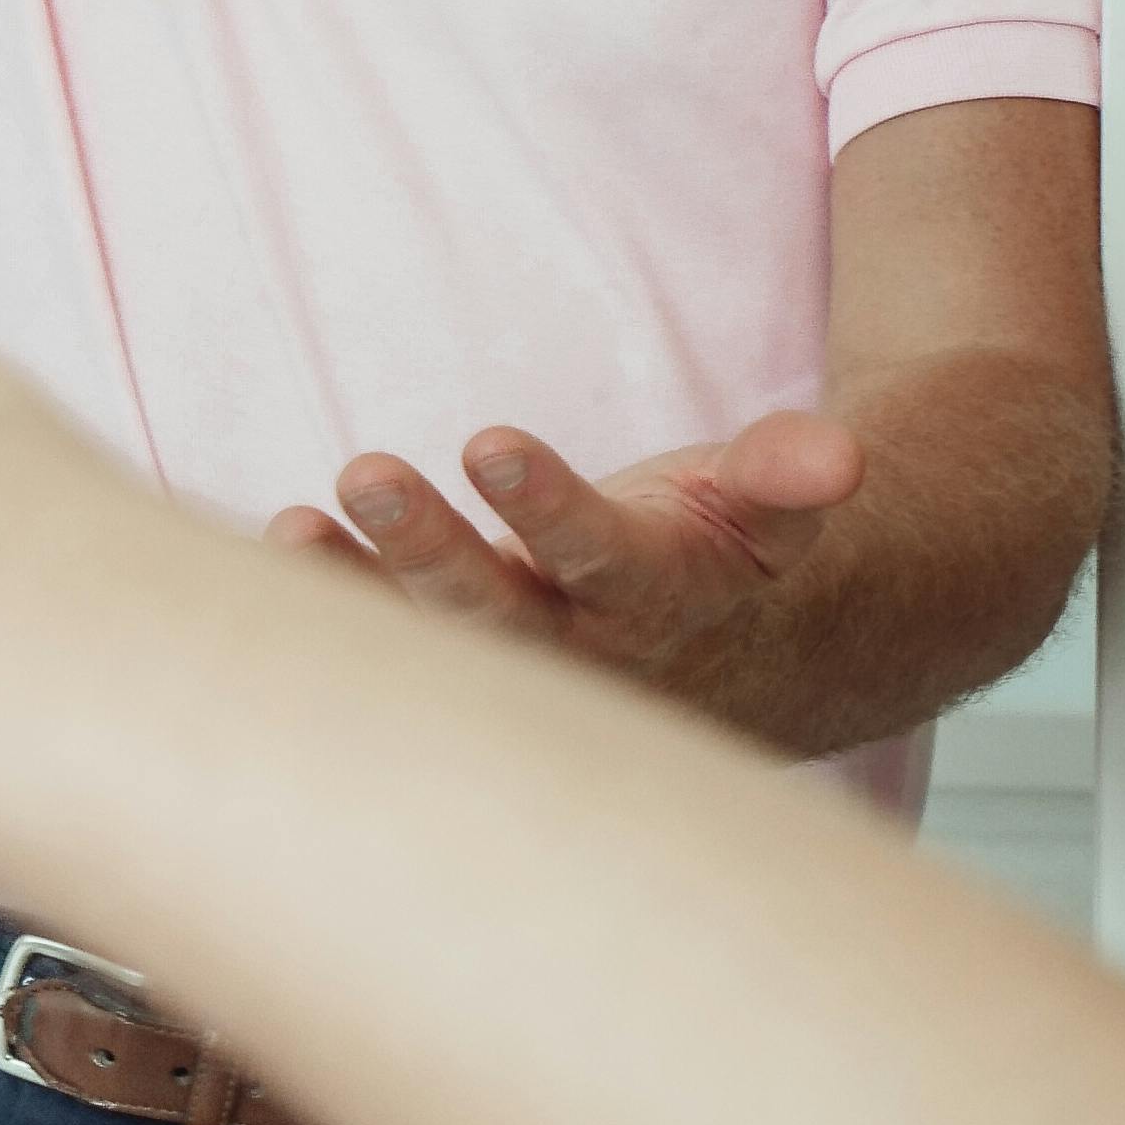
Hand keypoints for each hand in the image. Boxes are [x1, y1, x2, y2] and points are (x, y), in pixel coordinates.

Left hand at [265, 412, 867, 700]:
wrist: (712, 679)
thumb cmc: (722, 568)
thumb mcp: (771, 523)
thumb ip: (788, 478)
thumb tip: (839, 451)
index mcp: (662, 606)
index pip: (604, 561)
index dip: (549, 509)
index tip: (489, 446)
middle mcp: (578, 656)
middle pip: (496, 611)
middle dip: (430, 548)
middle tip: (368, 473)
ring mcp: (509, 671)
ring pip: (430, 636)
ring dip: (361, 582)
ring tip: (298, 523)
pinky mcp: (454, 664)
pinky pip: (389, 640)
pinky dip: (337, 598)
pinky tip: (285, 546)